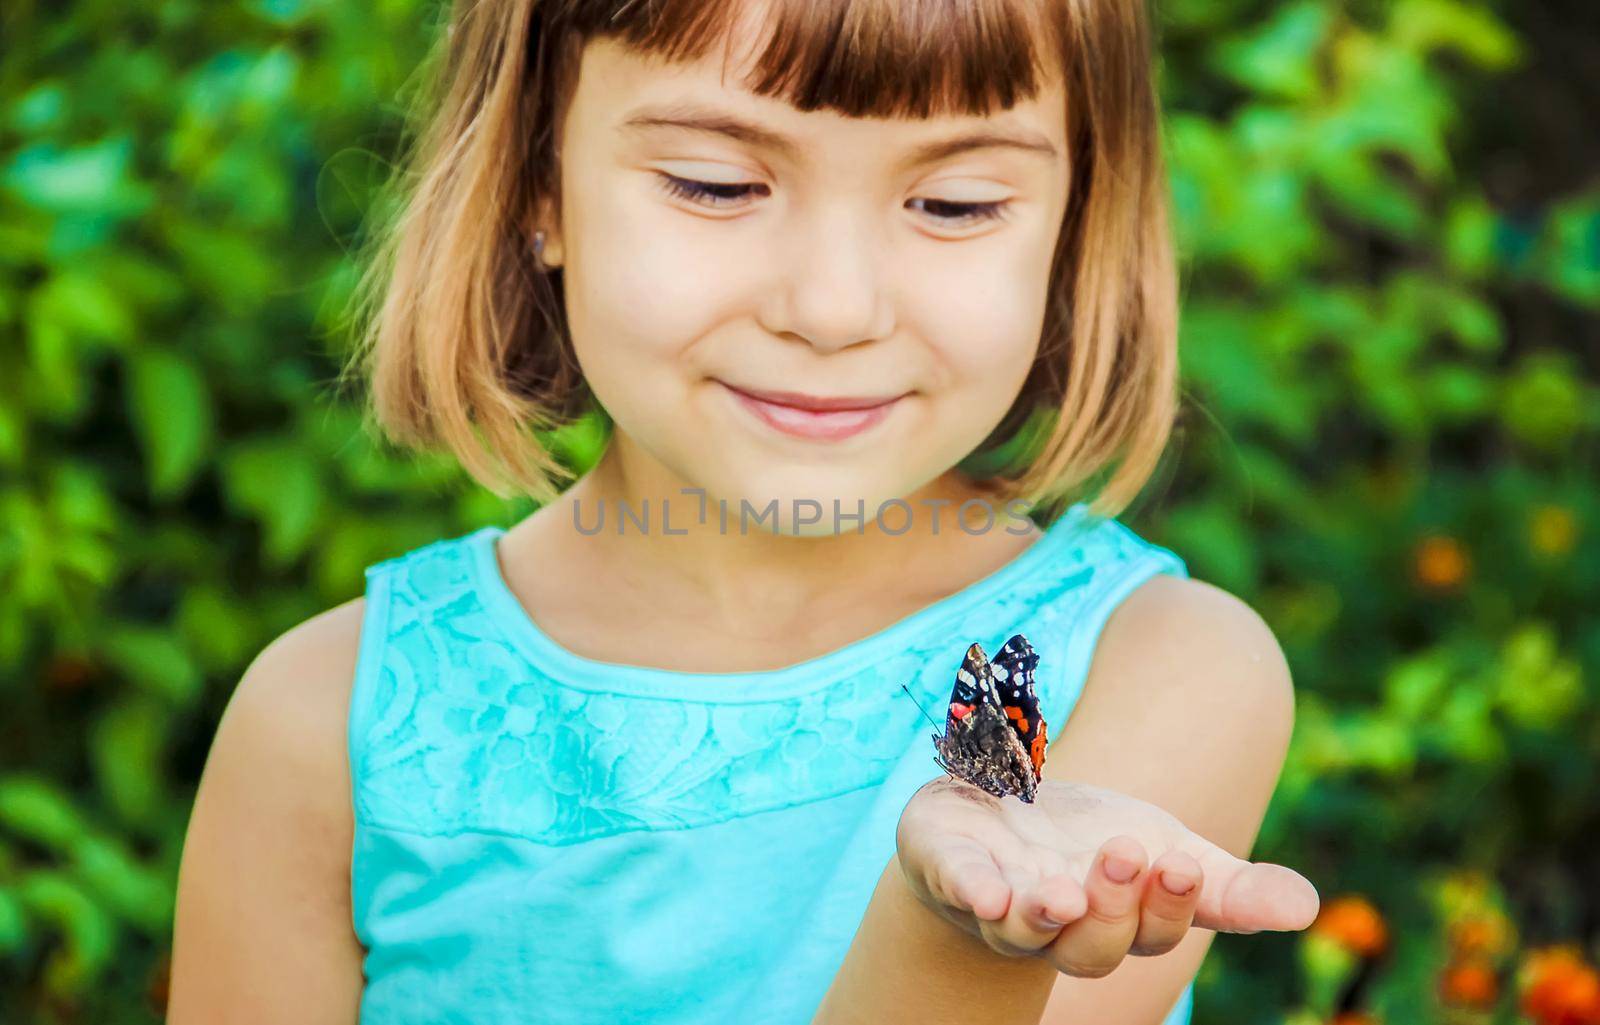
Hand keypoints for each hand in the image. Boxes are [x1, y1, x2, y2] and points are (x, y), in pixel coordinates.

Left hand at [895, 775, 1320, 977]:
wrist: (996, 813)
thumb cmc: (1092, 843)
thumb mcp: (1168, 851)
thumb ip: (1228, 884)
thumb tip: (1308, 907)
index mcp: (1119, 922)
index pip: (1152, 933)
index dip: (1168, 906)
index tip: (1179, 863)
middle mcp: (1059, 927)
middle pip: (1091, 944)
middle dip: (1113, 904)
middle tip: (1127, 852)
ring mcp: (998, 904)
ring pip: (1023, 931)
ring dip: (1045, 913)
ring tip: (1062, 891)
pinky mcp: (947, 870)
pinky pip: (956, 889)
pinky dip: (970, 890)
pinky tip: (984, 890)